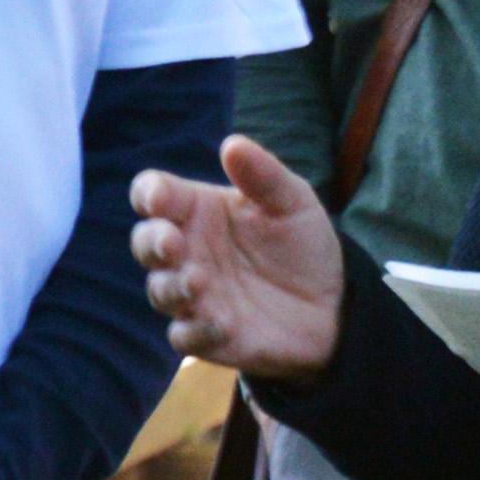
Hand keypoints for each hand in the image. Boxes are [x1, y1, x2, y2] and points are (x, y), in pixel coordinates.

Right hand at [132, 138, 346, 384]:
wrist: (334, 307)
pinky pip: (185, 336)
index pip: (153, 195)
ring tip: (198, 282)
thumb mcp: (293, 203)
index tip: (159, 198)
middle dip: (151, 242)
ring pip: (160, 290)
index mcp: (195, 211)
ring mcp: (193, 295)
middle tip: (172, 243)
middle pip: (145, 242)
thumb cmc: (302, 245)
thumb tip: (232, 143)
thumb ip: (263, 175)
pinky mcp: (207, 334)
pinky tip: (219, 323)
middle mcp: (185, 252)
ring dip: (172, 286)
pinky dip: (195, 330)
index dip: (149, 194)